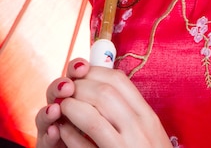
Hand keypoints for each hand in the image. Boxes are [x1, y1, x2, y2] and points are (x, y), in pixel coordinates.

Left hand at [36, 58, 172, 147]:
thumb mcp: (147, 131)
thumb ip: (129, 111)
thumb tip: (101, 86)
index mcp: (147, 115)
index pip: (118, 80)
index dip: (93, 71)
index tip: (80, 73)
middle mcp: (139, 128)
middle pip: (103, 92)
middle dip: (79, 87)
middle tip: (66, 89)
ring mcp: (126, 147)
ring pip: (92, 116)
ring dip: (71, 107)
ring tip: (62, 107)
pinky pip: (84, 145)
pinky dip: (68, 134)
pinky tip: (62, 131)